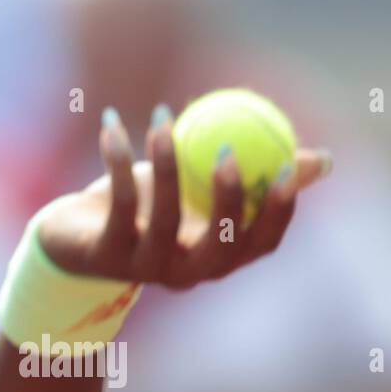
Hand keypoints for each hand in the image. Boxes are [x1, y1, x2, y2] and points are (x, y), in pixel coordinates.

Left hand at [37, 104, 331, 288]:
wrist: (69, 238)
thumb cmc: (144, 209)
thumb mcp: (196, 190)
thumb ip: (250, 175)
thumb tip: (321, 159)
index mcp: (215, 258)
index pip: (260, 244)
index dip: (279, 211)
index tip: (286, 164)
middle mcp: (185, 272)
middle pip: (223, 244)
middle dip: (231, 199)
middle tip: (229, 149)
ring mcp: (144, 268)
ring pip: (166, 219)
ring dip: (165, 163)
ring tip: (162, 119)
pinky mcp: (104, 256)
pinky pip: (120, 203)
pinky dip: (116, 160)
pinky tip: (112, 125)